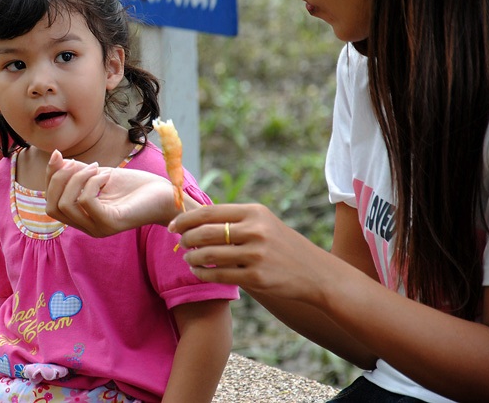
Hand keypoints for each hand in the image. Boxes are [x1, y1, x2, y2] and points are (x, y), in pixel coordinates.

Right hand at [45, 149, 182, 236]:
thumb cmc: (135, 186)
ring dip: (77, 179)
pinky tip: (107, 176)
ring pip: (66, 204)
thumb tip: (55, 158)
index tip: (60, 155)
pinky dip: (92, 182)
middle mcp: (87, 227)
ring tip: (97, 168)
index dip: (50, 178)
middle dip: (59, 179)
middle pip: (52, 207)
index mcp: (83, 217)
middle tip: (80, 163)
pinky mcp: (111, 224)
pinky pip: (86, 201)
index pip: (51, 204)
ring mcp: (98, 228)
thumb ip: (77, 171)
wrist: (165, 194)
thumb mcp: (100, 174)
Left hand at [170, 203, 335, 303]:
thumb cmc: (282, 246)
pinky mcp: (256, 277)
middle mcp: (255, 230)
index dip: (185, 219)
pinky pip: (219, 275)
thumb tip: (195, 217)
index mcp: (254, 212)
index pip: (209, 212)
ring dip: (192, 257)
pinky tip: (199, 272)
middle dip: (185, 238)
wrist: (315, 273)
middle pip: (205, 232)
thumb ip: (235, 220)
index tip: (173, 225)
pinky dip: (203, 273)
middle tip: (179, 242)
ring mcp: (256, 255)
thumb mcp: (264, 223)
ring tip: (187, 258)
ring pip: (209, 254)